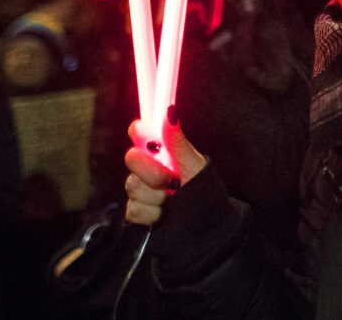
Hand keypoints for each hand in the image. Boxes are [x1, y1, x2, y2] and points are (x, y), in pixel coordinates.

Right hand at [123, 106, 206, 225]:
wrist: (210, 230)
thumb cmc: (206, 195)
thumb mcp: (195, 167)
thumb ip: (178, 143)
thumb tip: (169, 111)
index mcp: (164, 153)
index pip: (141, 134)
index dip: (139, 131)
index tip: (141, 131)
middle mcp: (149, 168)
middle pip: (131, 158)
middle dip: (153, 172)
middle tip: (172, 181)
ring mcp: (142, 190)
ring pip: (132, 186)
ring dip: (156, 196)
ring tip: (173, 201)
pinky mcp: (137, 212)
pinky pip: (133, 209)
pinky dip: (152, 214)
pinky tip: (164, 215)